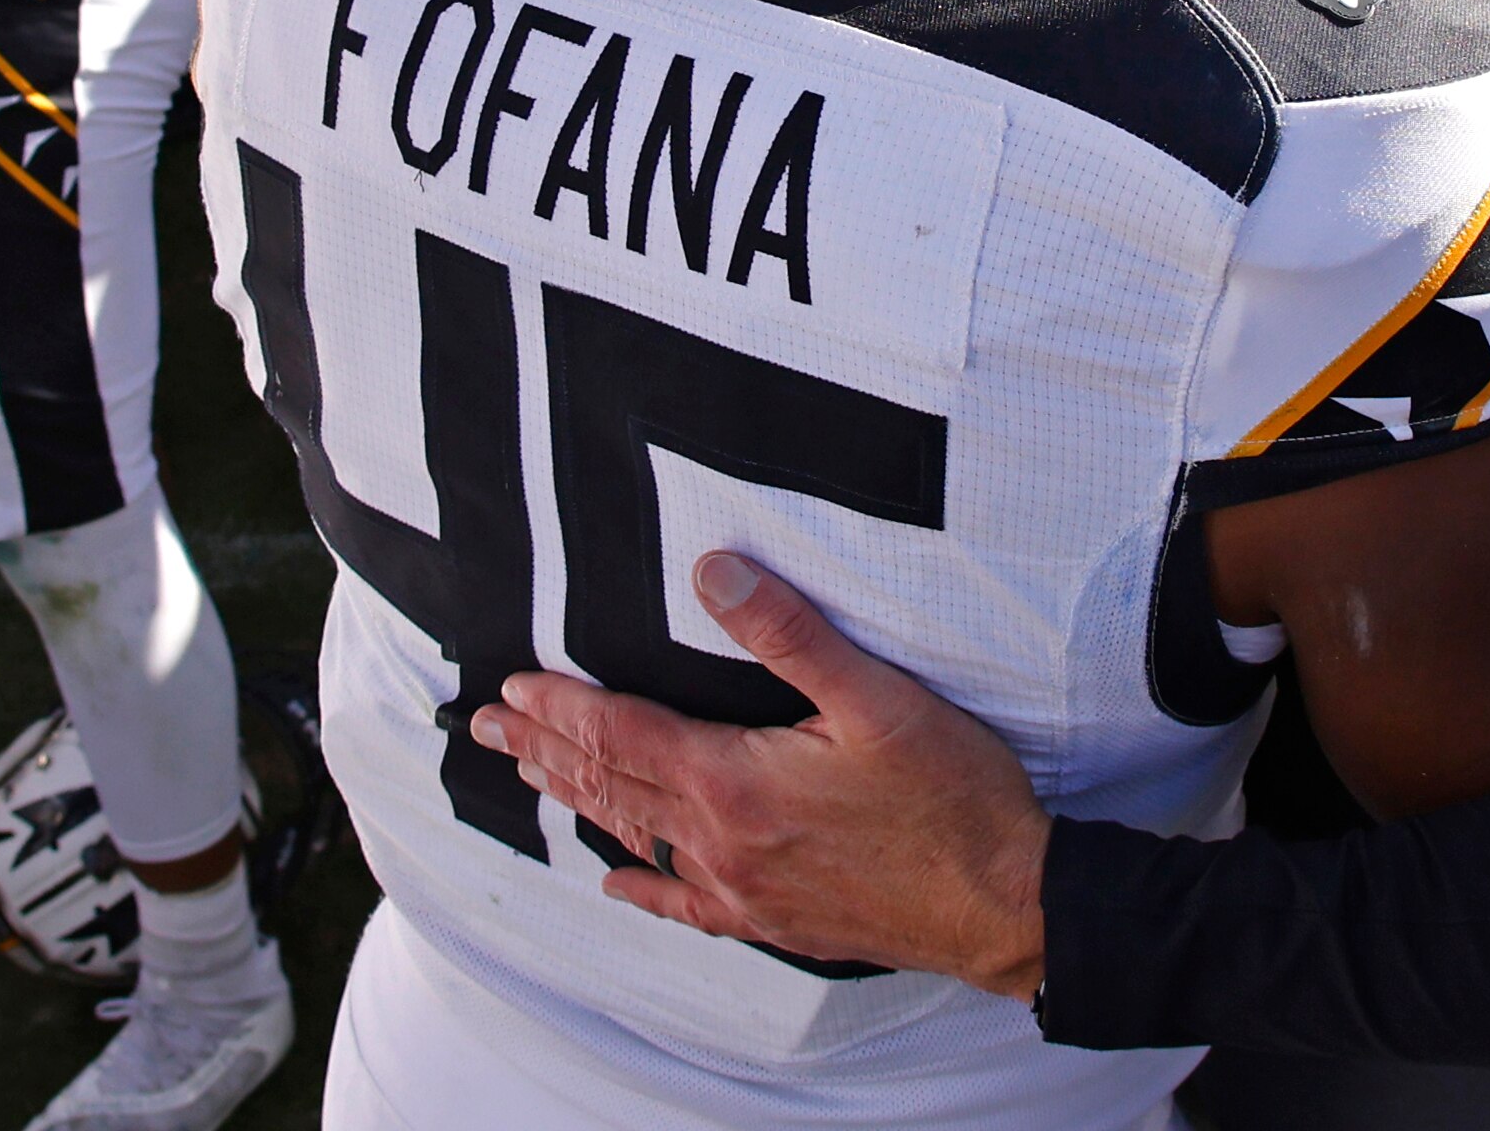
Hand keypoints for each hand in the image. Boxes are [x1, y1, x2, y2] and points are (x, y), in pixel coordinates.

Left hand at [473, 552, 1050, 996]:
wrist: (1002, 903)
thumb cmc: (951, 798)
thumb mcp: (877, 696)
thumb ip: (789, 633)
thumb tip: (714, 570)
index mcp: (735, 782)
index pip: (623, 734)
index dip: (563, 706)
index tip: (513, 684)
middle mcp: (723, 841)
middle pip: (612, 785)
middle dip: (546, 748)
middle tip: (487, 724)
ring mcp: (744, 888)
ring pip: (639, 837)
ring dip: (580, 799)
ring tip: (530, 773)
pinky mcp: (775, 919)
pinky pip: (688, 904)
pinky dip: (644, 886)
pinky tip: (615, 881)